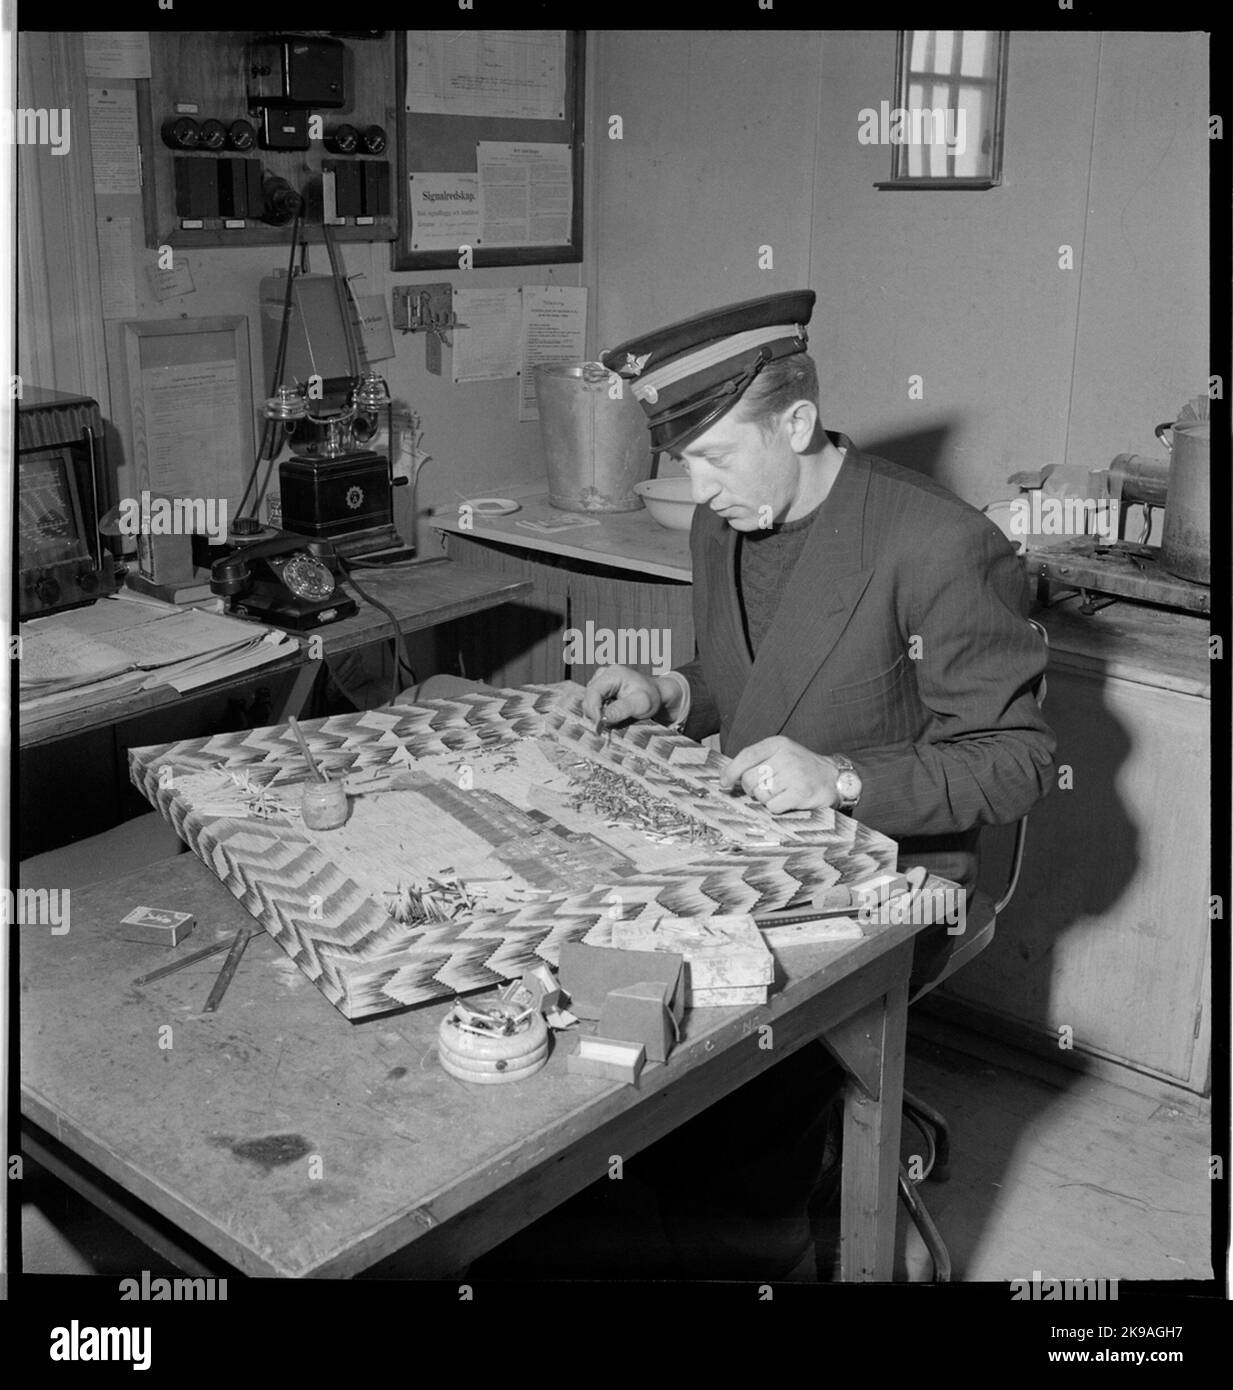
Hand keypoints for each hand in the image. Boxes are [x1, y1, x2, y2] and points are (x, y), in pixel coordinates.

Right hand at [581, 665, 664, 727]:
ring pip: (589, 700)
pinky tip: (611, 715)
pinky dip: (599, 711)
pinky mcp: (600, 688)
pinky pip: (593, 702)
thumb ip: (621, 710)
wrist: (656, 694)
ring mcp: (600, 680)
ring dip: (597, 713)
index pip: (593, 692)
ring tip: (613, 719)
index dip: (593, 710)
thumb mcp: (640, 705)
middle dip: (595, 713)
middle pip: (588, 697)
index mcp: (613, 673)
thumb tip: (603, 719)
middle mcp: (604, 673)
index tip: (599, 726)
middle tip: (606, 726)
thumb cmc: (651, 698)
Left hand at [719, 736, 841, 813]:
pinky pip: (773, 806)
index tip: (724, 783)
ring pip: (761, 794)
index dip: (731, 771)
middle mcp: (786, 756)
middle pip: (750, 779)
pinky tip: (787, 801)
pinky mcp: (802, 792)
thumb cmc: (801, 768)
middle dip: (752, 789)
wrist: (833, 777)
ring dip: (766, 799)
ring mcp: (795, 774)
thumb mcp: (780, 755)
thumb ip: (756, 762)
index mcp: (778, 744)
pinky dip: (776, 808)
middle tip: (764, 789)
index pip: (746, 755)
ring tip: (780, 793)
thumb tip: (725, 777)